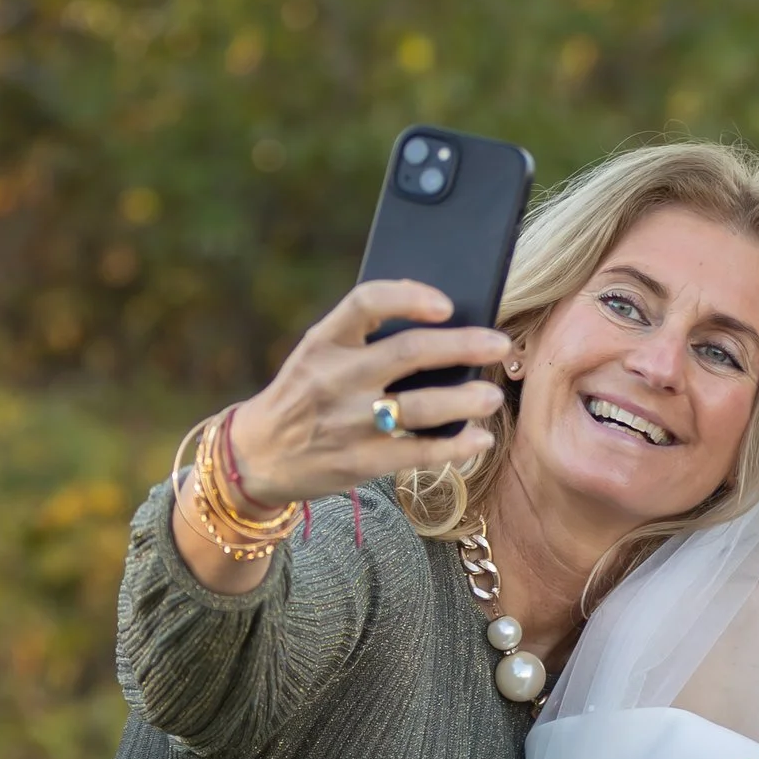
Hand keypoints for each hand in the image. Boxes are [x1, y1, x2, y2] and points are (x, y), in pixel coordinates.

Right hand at [224, 279, 510, 508]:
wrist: (257, 455)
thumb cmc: (306, 395)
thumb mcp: (319, 356)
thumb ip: (364, 338)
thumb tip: (440, 317)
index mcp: (323, 342)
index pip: (365, 303)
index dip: (409, 297)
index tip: (446, 303)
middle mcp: (334, 378)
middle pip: (408, 352)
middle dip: (462, 346)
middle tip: (500, 344)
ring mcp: (347, 422)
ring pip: (419, 407)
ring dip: (465, 400)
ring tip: (493, 396)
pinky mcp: (359, 461)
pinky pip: (417, 453)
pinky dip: (455, 446)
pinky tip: (479, 439)